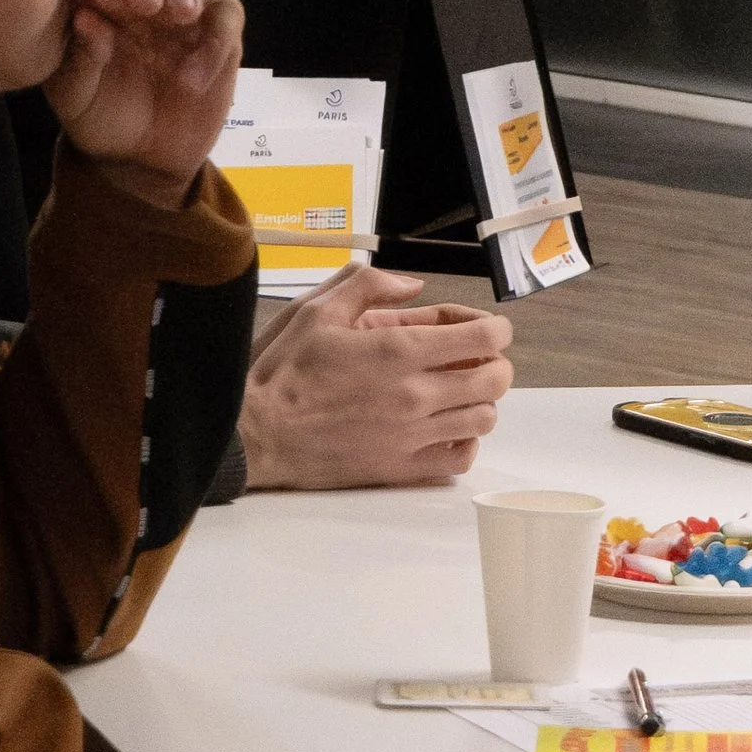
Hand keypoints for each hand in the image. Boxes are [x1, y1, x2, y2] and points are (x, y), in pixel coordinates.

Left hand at [46, 0, 242, 210]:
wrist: (138, 159)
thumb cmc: (98, 116)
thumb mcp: (73, 95)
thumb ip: (79, 57)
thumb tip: (86, 18)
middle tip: (142, 2)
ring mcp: (181, 11)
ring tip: (178, 13)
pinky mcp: (218, 37)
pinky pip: (226, 15)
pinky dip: (216, 37)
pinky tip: (193, 77)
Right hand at [239, 265, 514, 489]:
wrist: (255, 433)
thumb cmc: (281, 373)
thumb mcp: (316, 310)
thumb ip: (367, 285)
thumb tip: (412, 284)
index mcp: (398, 351)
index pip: (483, 338)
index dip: (496, 328)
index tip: (486, 328)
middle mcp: (413, 394)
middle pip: (494, 380)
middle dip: (495, 363)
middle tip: (477, 359)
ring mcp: (410, 435)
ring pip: (483, 419)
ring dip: (481, 401)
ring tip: (460, 392)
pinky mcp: (399, 467)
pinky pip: (458, 459)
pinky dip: (464, 442)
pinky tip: (446, 429)